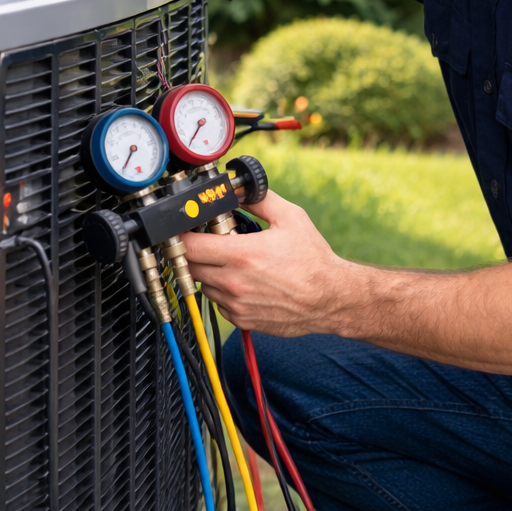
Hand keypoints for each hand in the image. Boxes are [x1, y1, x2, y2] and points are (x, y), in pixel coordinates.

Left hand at [181, 191, 354, 335]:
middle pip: (189, 267)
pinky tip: (242, 281)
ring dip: (208, 272)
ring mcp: (236, 304)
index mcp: (242, 255)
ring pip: (203, 286)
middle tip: (209, 242)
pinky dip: (222, 291)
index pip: (189, 247)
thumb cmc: (313, 260)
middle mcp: (234, 282)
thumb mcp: (290, 218)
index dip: (181, 236)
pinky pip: (218, 303)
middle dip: (194, 253)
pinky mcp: (242, 319)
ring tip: (231, 262)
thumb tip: (238, 190)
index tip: (184, 230)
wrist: (330, 299)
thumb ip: (259, 199)